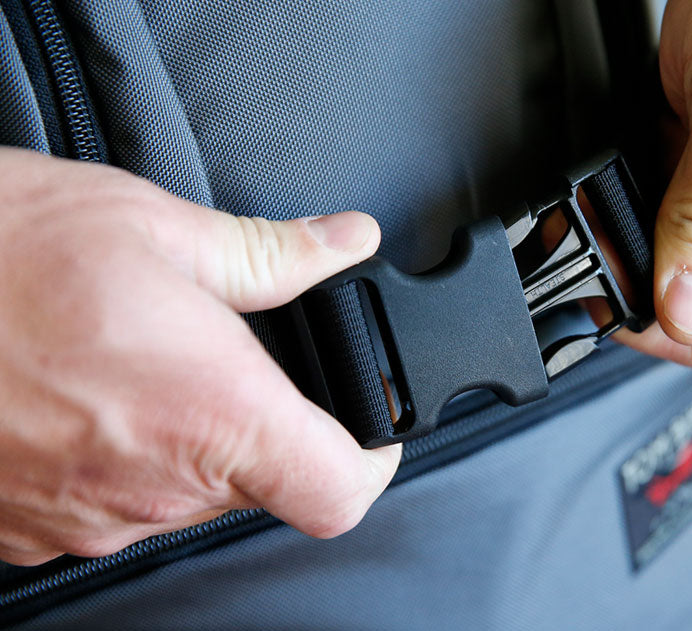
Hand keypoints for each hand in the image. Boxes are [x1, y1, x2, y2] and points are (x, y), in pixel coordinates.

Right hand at [0, 148, 399, 565]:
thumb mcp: (154, 228)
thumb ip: (271, 254)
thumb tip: (344, 243)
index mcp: (212, 410)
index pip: (337, 491)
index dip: (369, 462)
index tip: (365, 430)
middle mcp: (155, 483)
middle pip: (263, 486)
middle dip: (261, 425)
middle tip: (217, 358)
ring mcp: (88, 518)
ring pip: (187, 496)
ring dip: (184, 439)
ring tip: (132, 365)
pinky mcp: (32, 530)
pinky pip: (113, 506)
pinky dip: (119, 458)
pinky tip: (83, 396)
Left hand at [620, 0, 691, 365]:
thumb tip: (688, 313)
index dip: (652, 329)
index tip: (600, 299)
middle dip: (631, 284)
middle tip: (581, 249)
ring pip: (672, 252)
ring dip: (625, 241)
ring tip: (585, 212)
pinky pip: (665, 203)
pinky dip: (628, 196)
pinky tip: (608, 177)